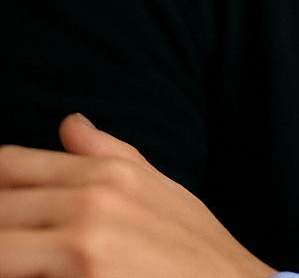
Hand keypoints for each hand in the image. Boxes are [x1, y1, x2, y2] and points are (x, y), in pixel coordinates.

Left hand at [0, 113, 274, 277]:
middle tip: (7, 239)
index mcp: (107, 175)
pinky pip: (19, 274)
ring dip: (1, 252)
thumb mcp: (158, 187)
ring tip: (13, 256)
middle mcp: (90, 205)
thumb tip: (69, 122)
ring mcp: (82, 250)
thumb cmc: (194, 245)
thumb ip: (107, 153)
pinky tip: (28, 272)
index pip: (10, 164)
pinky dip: (16, 272)